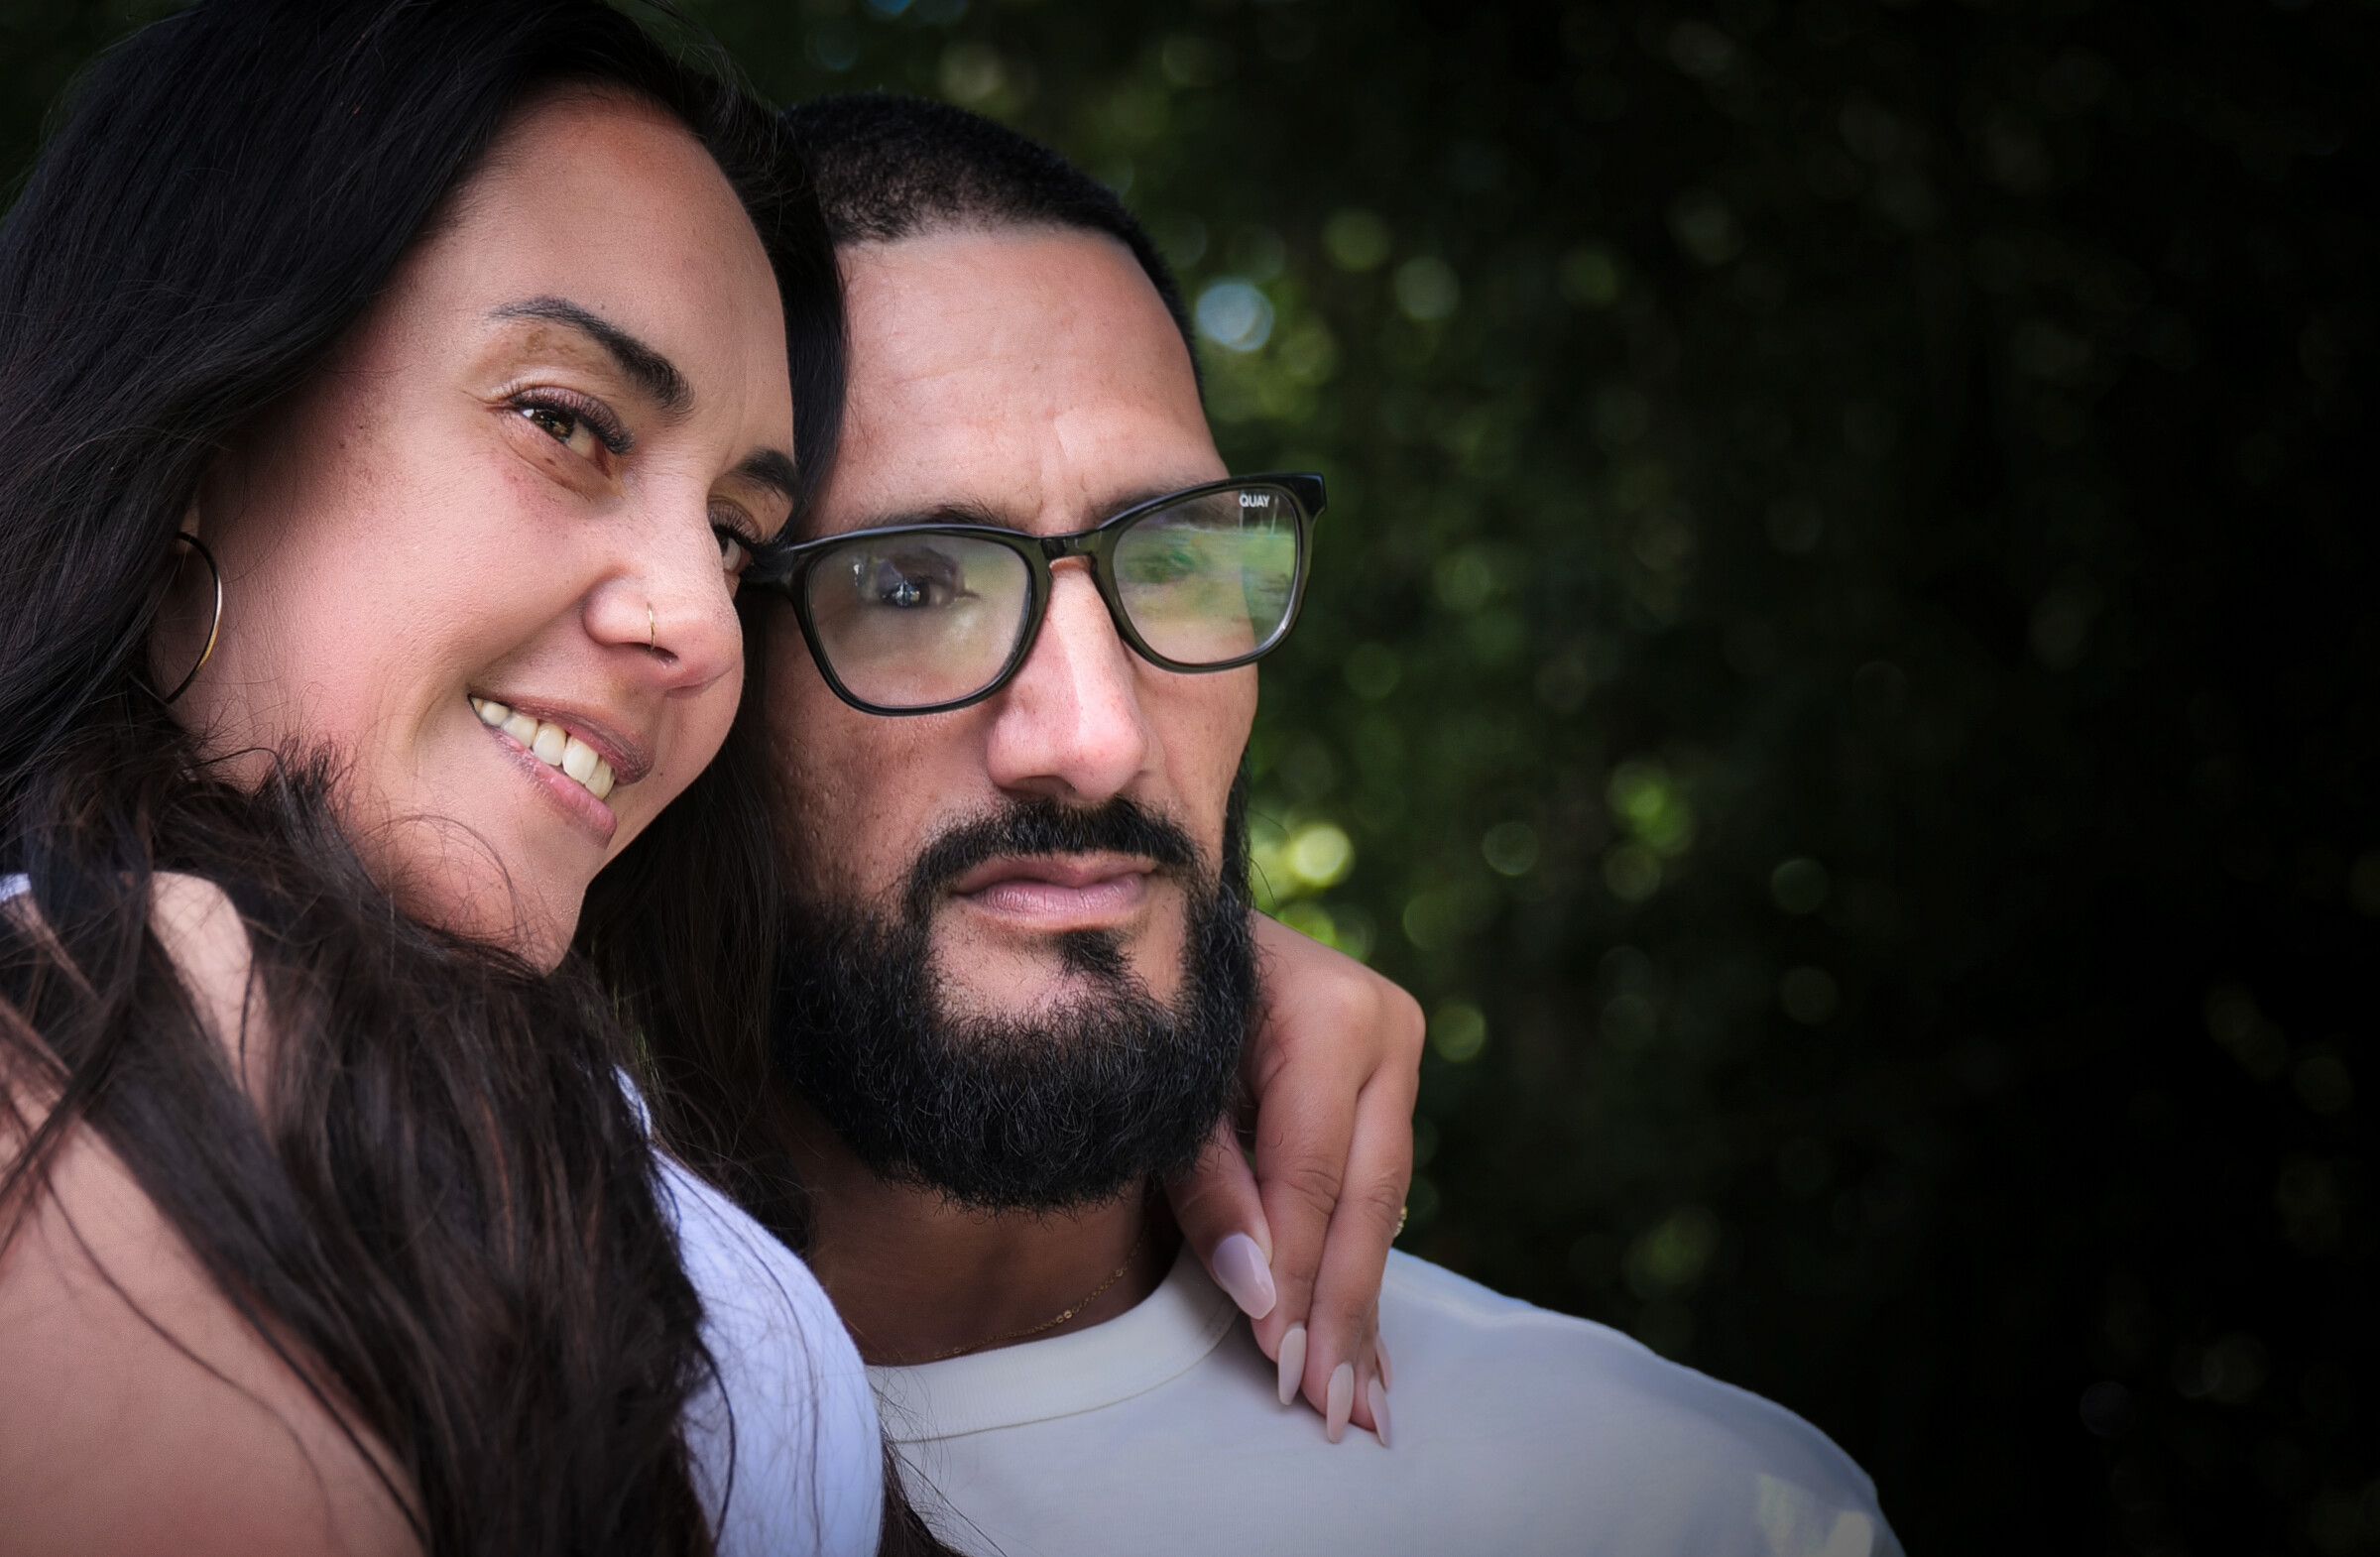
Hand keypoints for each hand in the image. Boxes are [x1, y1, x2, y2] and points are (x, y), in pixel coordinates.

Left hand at [1164, 912, 1422, 1441]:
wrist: (1171, 917)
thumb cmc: (1152, 1000)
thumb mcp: (1166, 1091)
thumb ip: (1212, 1186)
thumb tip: (1259, 1292)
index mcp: (1333, 1012)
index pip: (1315, 1175)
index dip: (1298, 1274)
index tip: (1280, 1361)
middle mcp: (1386, 1025)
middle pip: (1368, 1197)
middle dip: (1344, 1311)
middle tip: (1331, 1411)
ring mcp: (1399, 1052)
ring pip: (1382, 1202)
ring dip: (1362, 1306)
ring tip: (1356, 1403)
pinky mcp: (1391, 1083)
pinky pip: (1377, 1188)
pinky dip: (1360, 1267)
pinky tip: (1368, 1350)